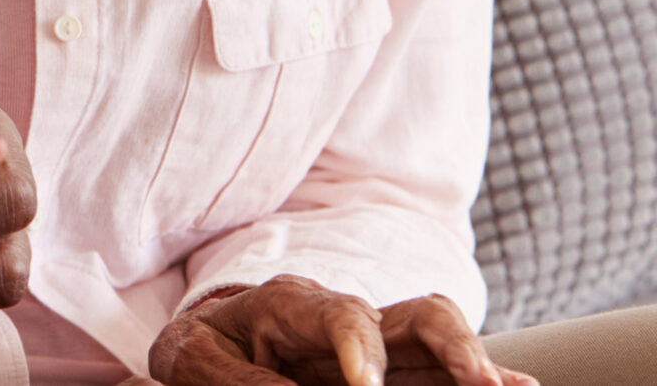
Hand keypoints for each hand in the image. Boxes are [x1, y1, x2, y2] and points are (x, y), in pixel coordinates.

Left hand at [138, 278, 533, 385]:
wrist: (207, 345)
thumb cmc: (202, 350)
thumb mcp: (198, 361)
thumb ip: (241, 379)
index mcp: (293, 304)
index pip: (339, 312)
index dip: (359, 347)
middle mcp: (349, 318)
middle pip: (419, 313)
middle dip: (453, 346)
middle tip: (476, 383)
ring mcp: (383, 346)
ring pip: (446, 341)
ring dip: (479, 367)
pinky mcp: (399, 373)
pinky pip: (447, 371)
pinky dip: (484, 377)